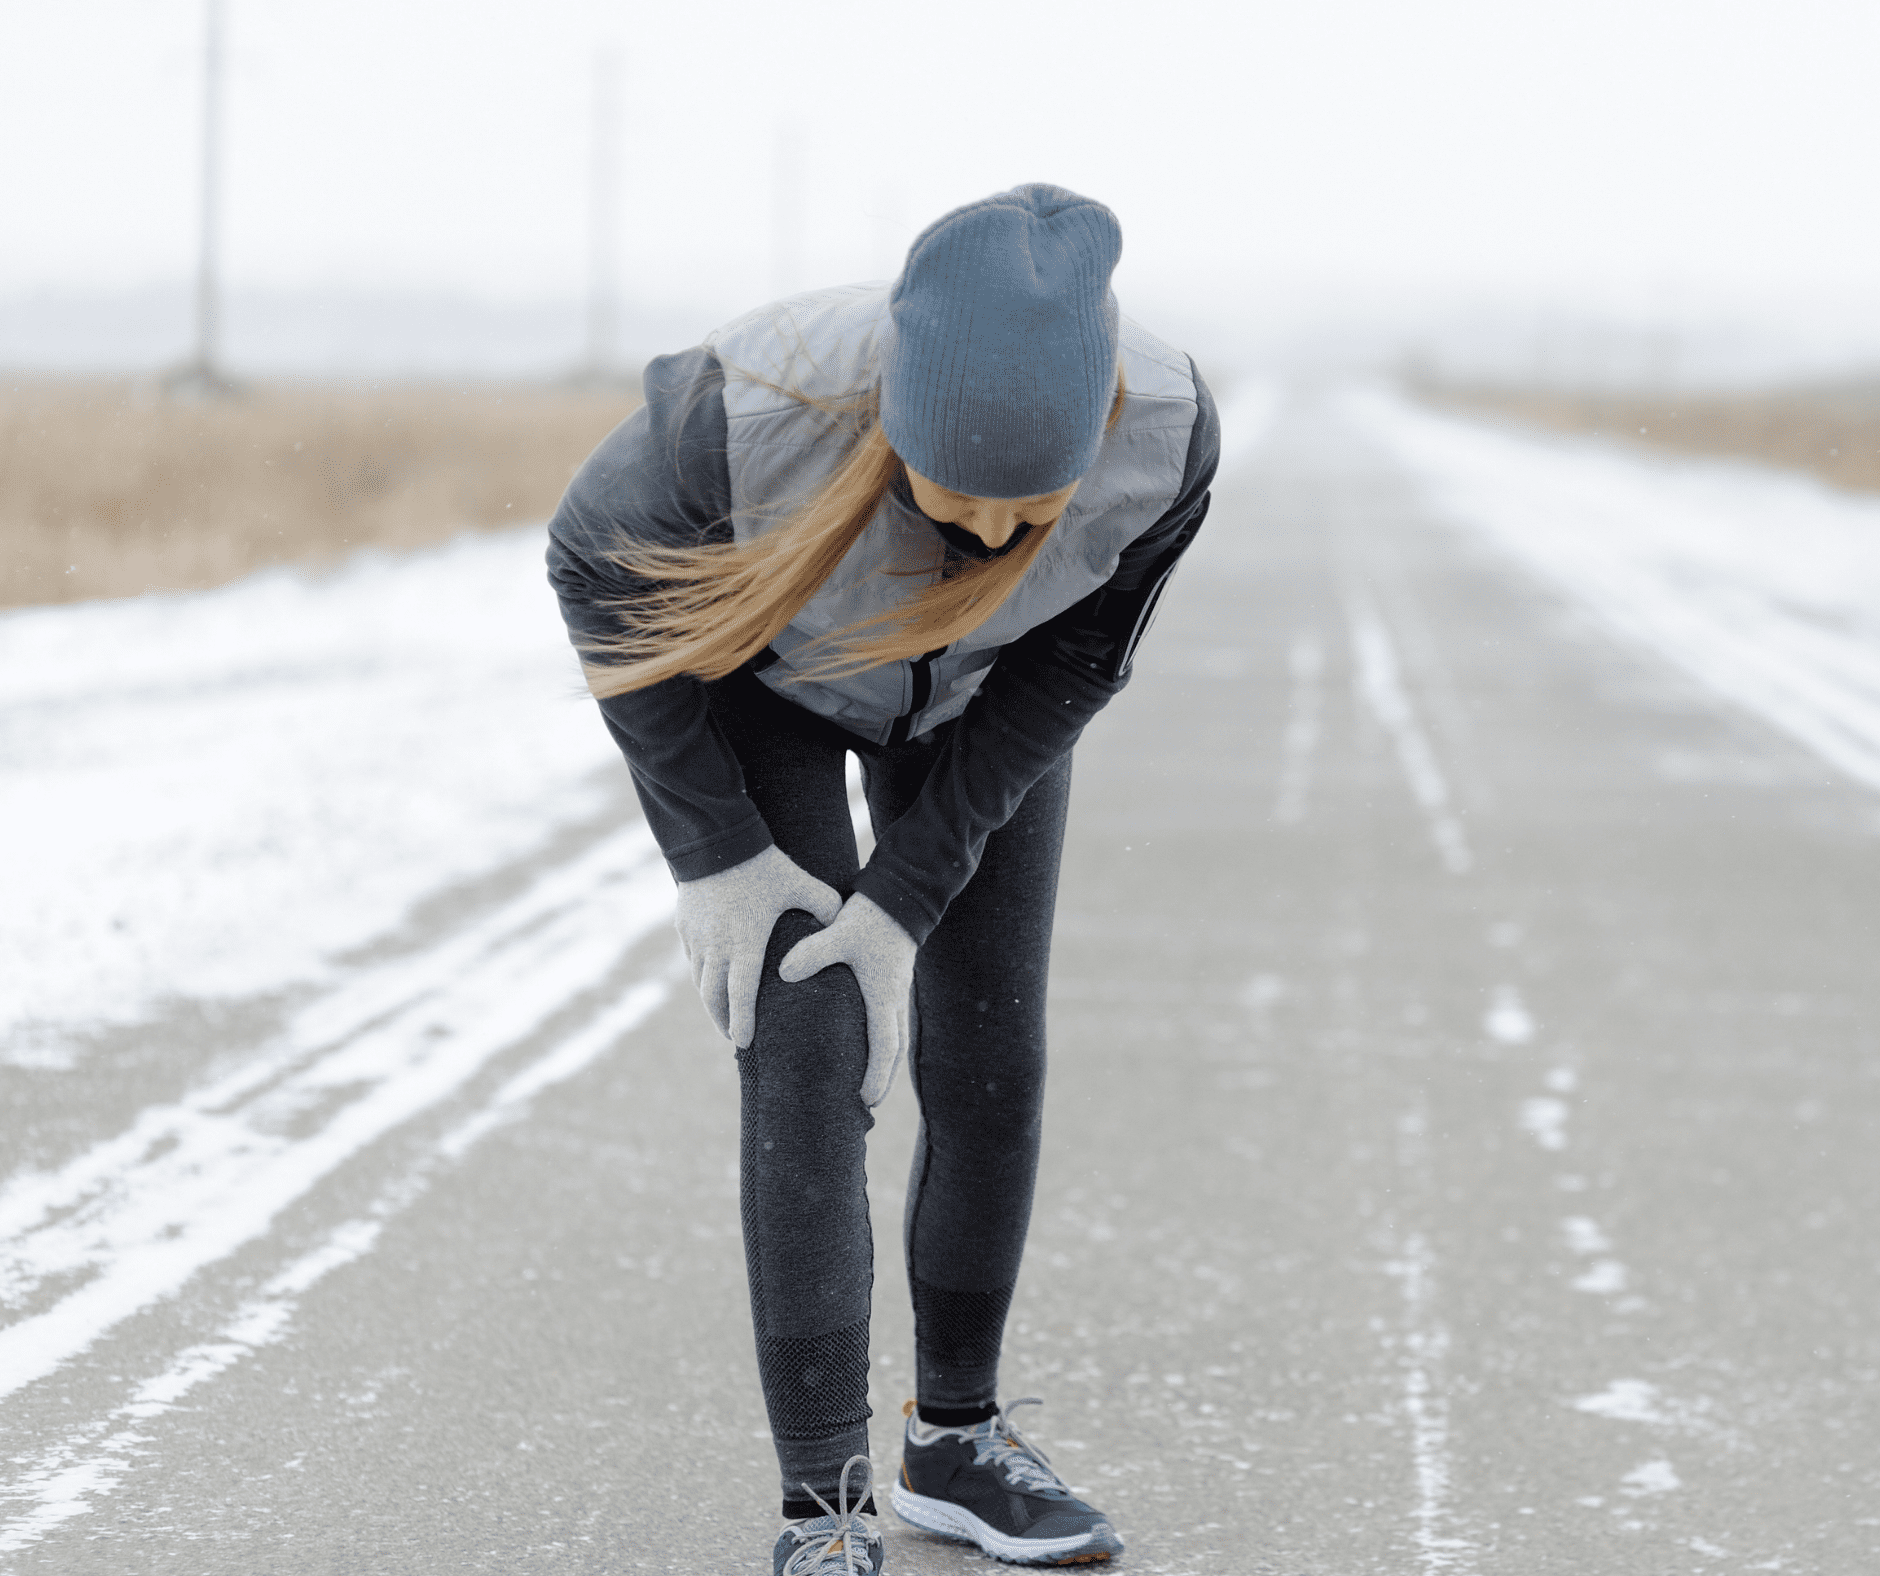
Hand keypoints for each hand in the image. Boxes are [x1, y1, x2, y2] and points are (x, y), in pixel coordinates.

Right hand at [674, 845, 842, 1047]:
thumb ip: (824, 905)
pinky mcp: (684, 926)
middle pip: (714, 997)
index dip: (742, 1022)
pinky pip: (691, 960)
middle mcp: (716, 946)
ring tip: (724, 1016)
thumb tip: (843, 923)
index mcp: (745, 943)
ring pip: (700, 981)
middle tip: (736, 1038)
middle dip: (724, 1021)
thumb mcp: (799, 883)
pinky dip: (701, 977)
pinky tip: (711, 981)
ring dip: (711, 1002)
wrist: (716, 840)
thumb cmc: (762, 865)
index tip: (745, 1043)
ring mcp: (696, 938)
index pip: (741, 994)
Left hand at [778, 892, 917, 1106]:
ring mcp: (895, 991)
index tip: (866, 1098)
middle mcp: (893, 998)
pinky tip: (866, 1044)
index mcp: (882, 994)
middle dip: (884, 1078)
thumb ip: (813, 952)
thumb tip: (783, 972)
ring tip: (870, 1083)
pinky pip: (890, 1020)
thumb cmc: (870, 917)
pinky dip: (882, 1041)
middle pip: (896, 1050)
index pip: (885, 1045)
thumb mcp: (839, 932)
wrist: (900, 896)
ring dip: (885, 1063)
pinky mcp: (891, 982)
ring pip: (896, 1036)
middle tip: (868, 1103)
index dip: (877, 1074)